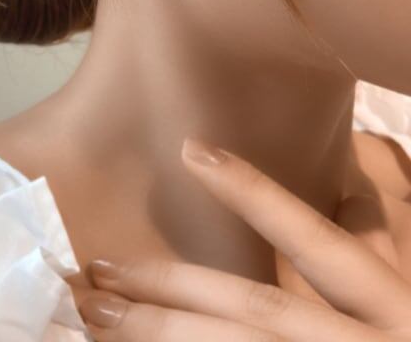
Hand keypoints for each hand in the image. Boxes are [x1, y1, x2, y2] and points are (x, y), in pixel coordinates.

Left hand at [77, 138, 410, 340]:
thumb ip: (371, 269)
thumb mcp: (403, 309)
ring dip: (160, 335)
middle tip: (96, 267)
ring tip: (96, 317)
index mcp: (399, 316)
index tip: (193, 152)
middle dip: (172, 288)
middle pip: (257, 311)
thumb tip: (335, 214)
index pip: (321, 246)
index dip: (256, 196)